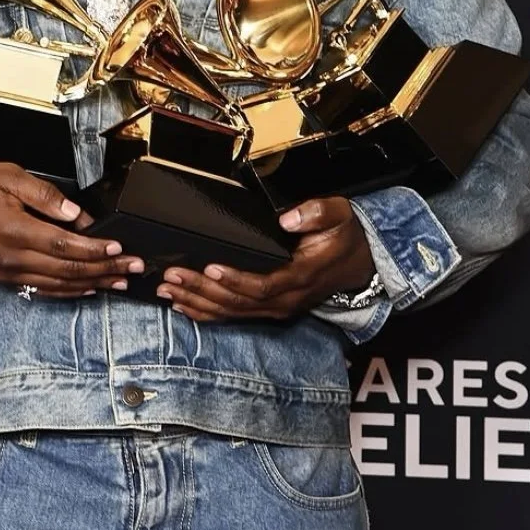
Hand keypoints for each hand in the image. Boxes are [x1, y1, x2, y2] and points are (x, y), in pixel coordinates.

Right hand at [0, 161, 143, 296]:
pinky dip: (67, 291)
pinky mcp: (1, 278)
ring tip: (118, 281)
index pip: (66, 246)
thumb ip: (44, 195)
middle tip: (133, 267)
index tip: (122, 249)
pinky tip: (85, 288)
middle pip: (68, 270)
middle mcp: (12, 259)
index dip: (97, 250)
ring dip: (91, 284)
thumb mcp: (7, 176)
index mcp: (15, 232)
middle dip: (104, 270)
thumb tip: (75, 215)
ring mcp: (6, 273)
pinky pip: (40, 289)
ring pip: (57, 285)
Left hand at [155, 196, 375, 321]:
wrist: (361, 263)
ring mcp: (278, 307)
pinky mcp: (270, 308)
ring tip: (168, 291)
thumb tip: (287, 218)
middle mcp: (286, 299)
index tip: (210, 267)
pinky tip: (185, 306)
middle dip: (203, 290)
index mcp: (301, 276)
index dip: (236, 279)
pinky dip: (208, 313)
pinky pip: (236, 315)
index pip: (264, 284)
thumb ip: (315, 213)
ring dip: (199, 303)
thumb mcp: (338, 215)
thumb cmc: (345, 236)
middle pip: (239, 302)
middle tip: (172, 276)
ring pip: (233, 312)